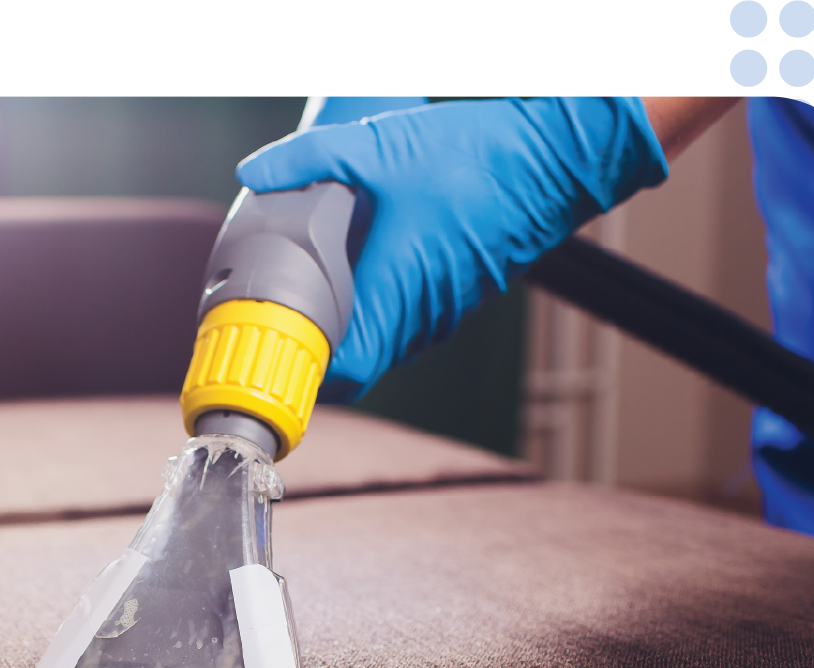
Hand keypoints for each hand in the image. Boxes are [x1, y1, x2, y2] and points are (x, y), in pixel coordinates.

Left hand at [237, 97, 668, 400]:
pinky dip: (371, 315)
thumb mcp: (380, 147)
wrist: (559, 159)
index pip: (345, 371)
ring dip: (343, 335)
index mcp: (398, 292)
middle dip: (313, 356)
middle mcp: (421, 317)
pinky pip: (403, 327)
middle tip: (271, 324)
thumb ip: (310, 158)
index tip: (267, 352)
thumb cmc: (481, 157)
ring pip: (380, 348)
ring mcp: (443, 313)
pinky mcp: (456, 299)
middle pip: (356, 368)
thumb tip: (254, 171)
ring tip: (302, 297)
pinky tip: (351, 276)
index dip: (303, 373)